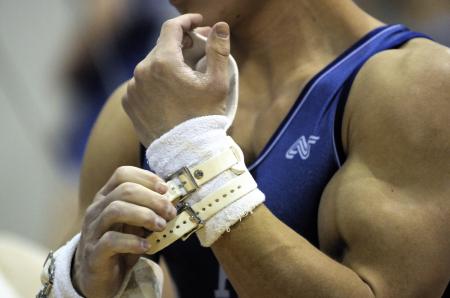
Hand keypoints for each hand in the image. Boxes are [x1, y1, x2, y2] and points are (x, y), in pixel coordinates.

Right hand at [72, 166, 176, 297]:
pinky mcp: (94, 253)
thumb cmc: (120, 247)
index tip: (165, 190)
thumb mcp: (136, 225)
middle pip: (124, 190)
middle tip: (170, 212)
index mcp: (106, 197)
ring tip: (160, 226)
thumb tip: (173, 201)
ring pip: (116, 210)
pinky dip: (132, 241)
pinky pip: (111, 240)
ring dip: (144, 215)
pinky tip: (146, 246)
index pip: (122, 174)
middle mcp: (97, 210)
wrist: (97, 278)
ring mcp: (93, 231)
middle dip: (152, 198)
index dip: (146, 178)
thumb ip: (149, 211)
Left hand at [122, 14, 230, 145]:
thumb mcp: (218, 83)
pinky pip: (142, 85)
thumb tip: (220, 25)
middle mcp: (142, 72)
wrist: (186, 154)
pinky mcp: (129, 104)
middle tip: (197, 53)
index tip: (197, 23)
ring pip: (151, 67)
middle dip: (180, 46)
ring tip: (184, 79)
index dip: (187, 21)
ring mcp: (133, 89)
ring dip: (167, 66)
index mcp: (163, 62)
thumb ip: (218, 50)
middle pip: (162, 48)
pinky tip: (170, 94)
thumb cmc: (205, 118)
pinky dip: (155, 83)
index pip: (172, 28)